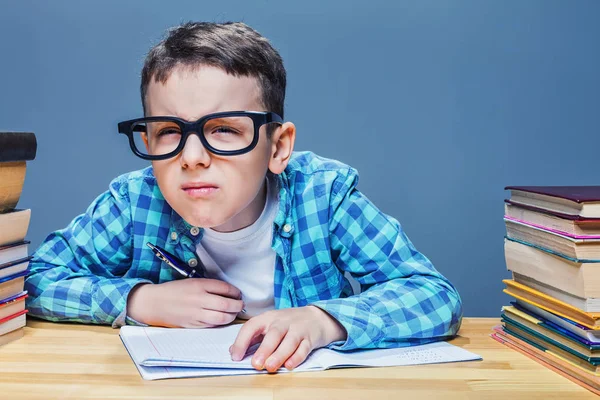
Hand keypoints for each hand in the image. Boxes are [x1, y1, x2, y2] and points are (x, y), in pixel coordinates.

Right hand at [126, 279, 243, 327]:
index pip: (225, 288)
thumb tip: (229, 292)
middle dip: (238, 305)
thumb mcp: (192, 281)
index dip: (235, 292)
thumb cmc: (174, 290)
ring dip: (232, 315)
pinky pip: (212, 325)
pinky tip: (222, 319)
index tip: (238, 293)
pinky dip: (221, 322)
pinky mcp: (193, 325)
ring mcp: (196, 313)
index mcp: (199, 285)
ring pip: (222, 317)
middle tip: (240, 304)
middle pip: (227, 304)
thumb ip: (209, 286)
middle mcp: (199, 299)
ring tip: (233, 312)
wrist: (155, 303)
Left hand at [229, 306, 346, 371]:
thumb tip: (234, 351)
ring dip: (279, 354)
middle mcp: (283, 322)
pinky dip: (297, 357)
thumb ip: (252, 337)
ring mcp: (298, 329)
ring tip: (270, 367)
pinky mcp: (310, 338)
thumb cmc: (288, 323)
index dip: (242, 341)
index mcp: (268, 318)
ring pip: (289, 341)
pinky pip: (304, 348)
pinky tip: (289, 365)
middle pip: (273, 334)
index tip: (235, 356)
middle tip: (256, 364)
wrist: (317, 317)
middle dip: (264, 349)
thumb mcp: (269, 325)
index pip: (252, 326)